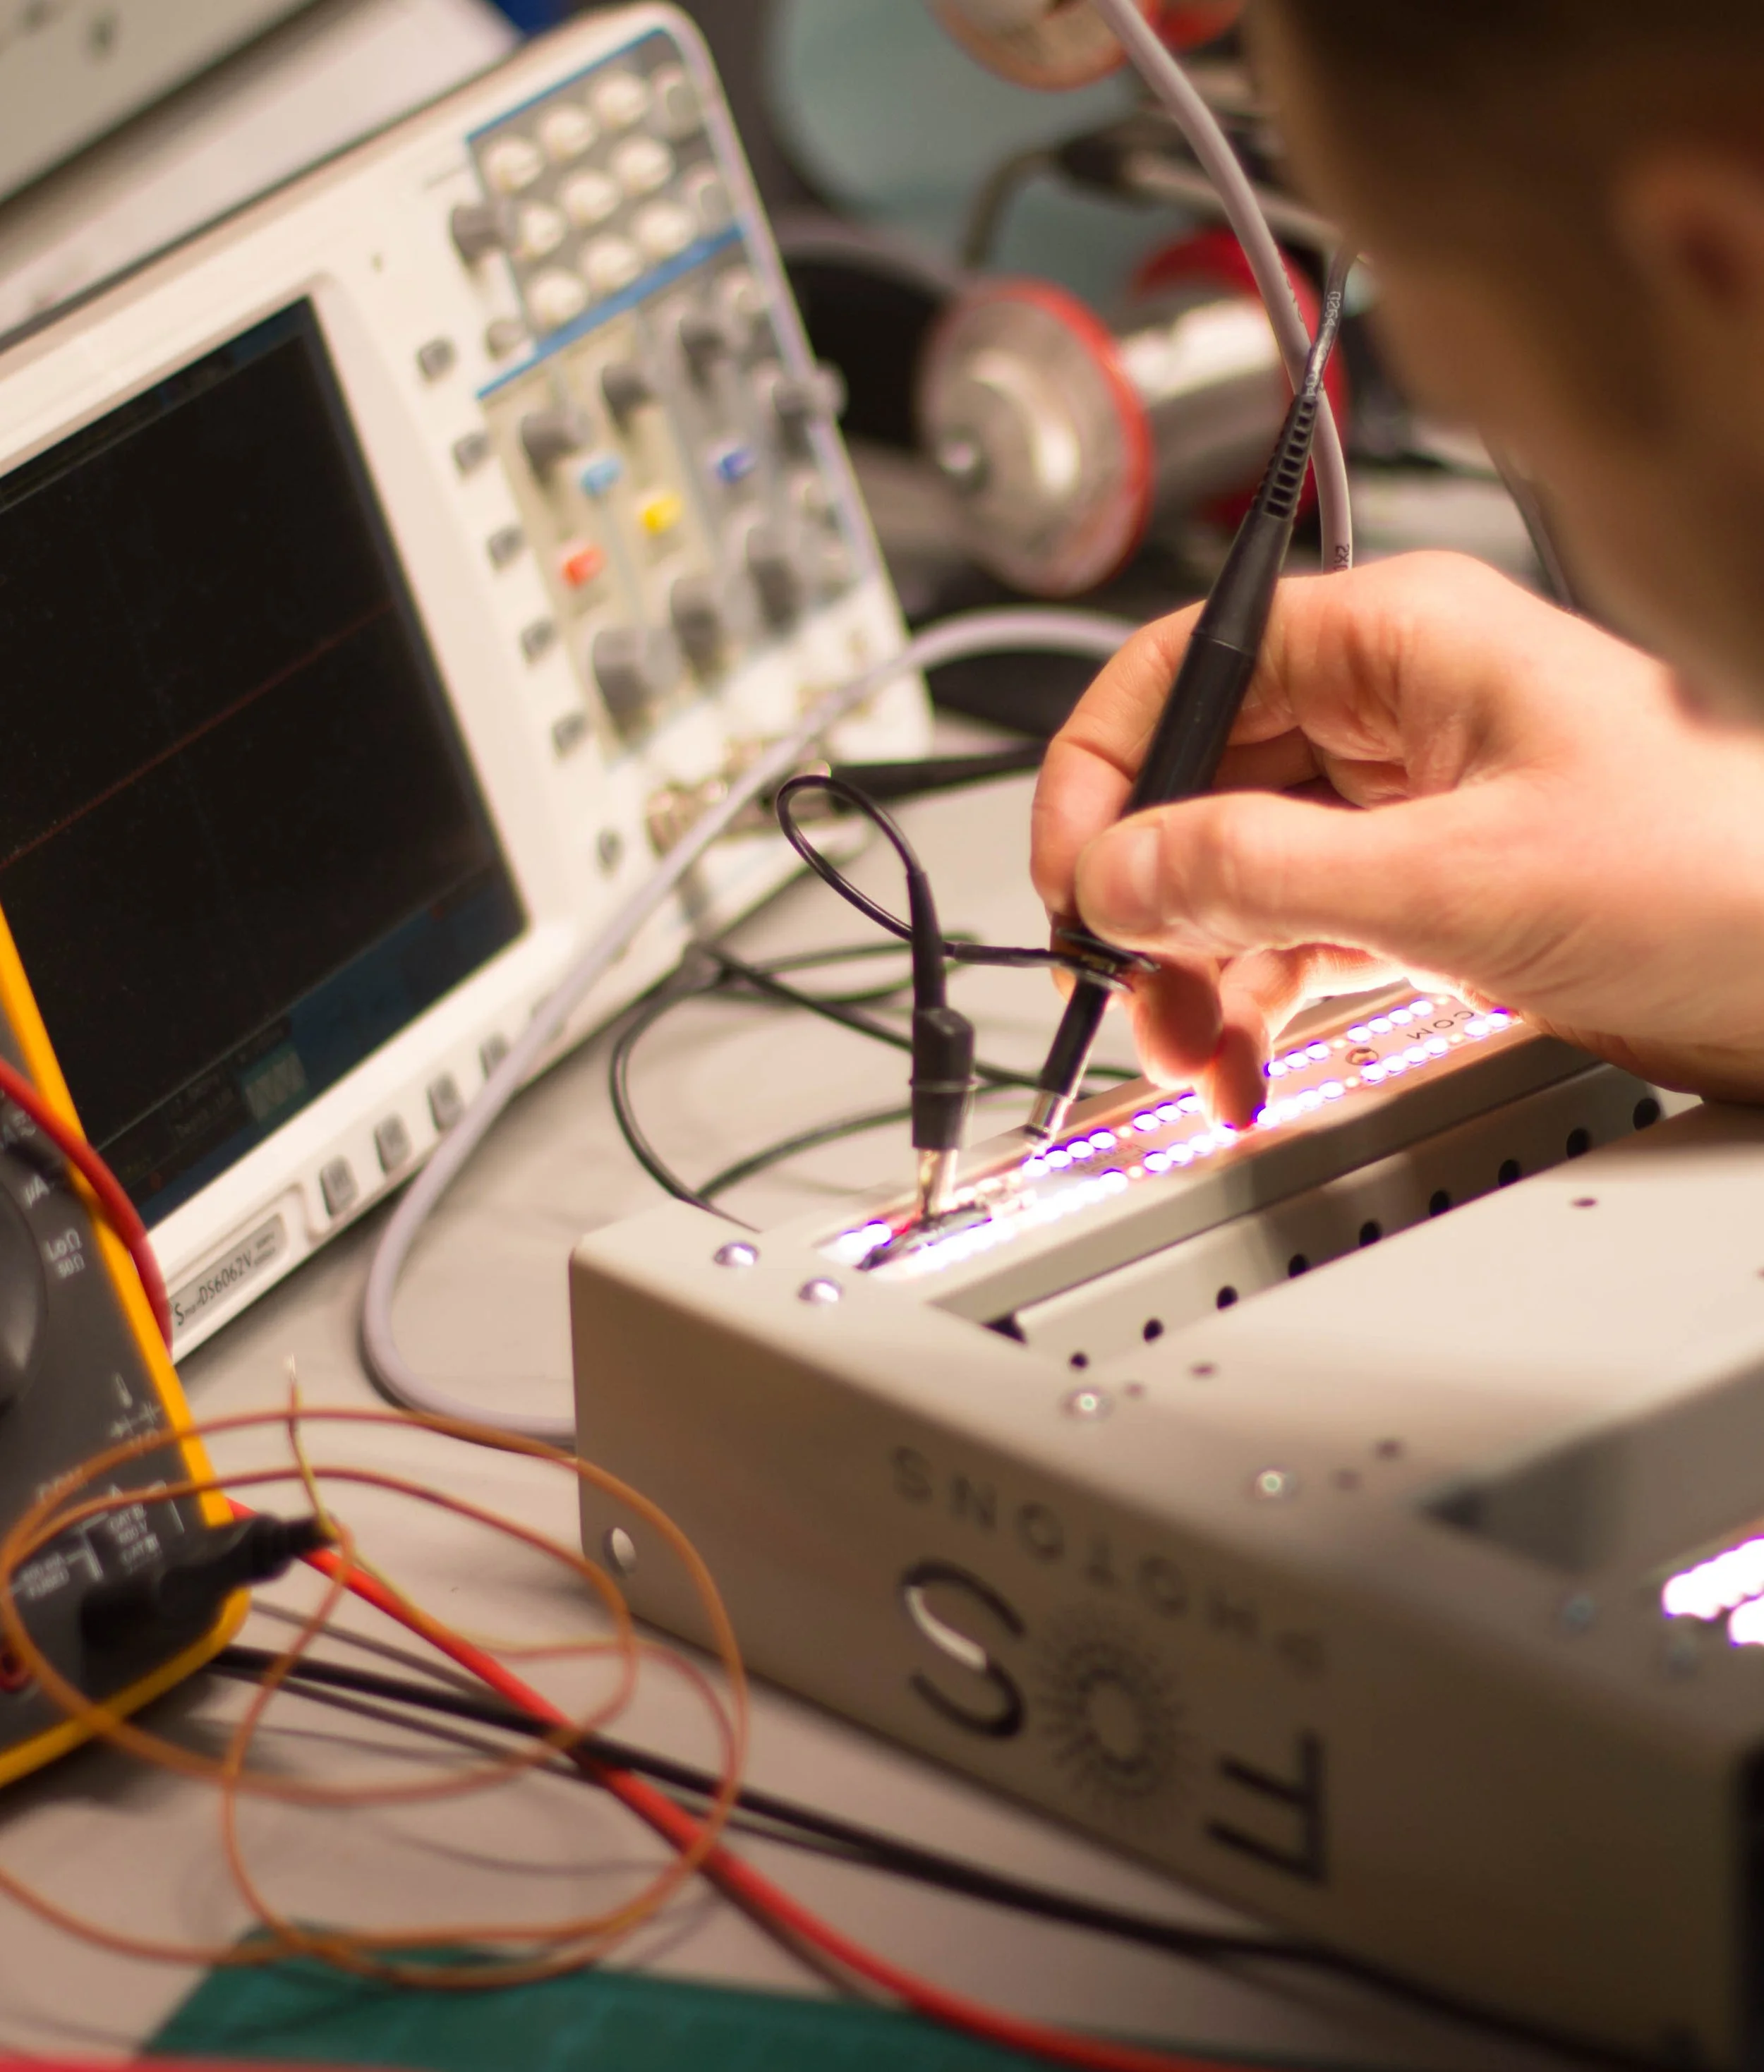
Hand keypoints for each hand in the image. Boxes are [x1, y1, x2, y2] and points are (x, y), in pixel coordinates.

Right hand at [1031, 551, 1763, 1120]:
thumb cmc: (1727, 869)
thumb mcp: (1457, 878)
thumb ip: (1260, 872)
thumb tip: (1119, 872)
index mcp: (1400, 642)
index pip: (1186, 669)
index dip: (1104, 770)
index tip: (1074, 878)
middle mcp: (1393, 710)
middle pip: (1199, 781)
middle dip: (1149, 896)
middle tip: (1129, 989)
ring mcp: (1410, 803)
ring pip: (1239, 867)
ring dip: (1196, 965)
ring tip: (1194, 1052)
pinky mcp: (1432, 888)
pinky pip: (1300, 930)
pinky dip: (1258, 996)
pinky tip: (1244, 1059)